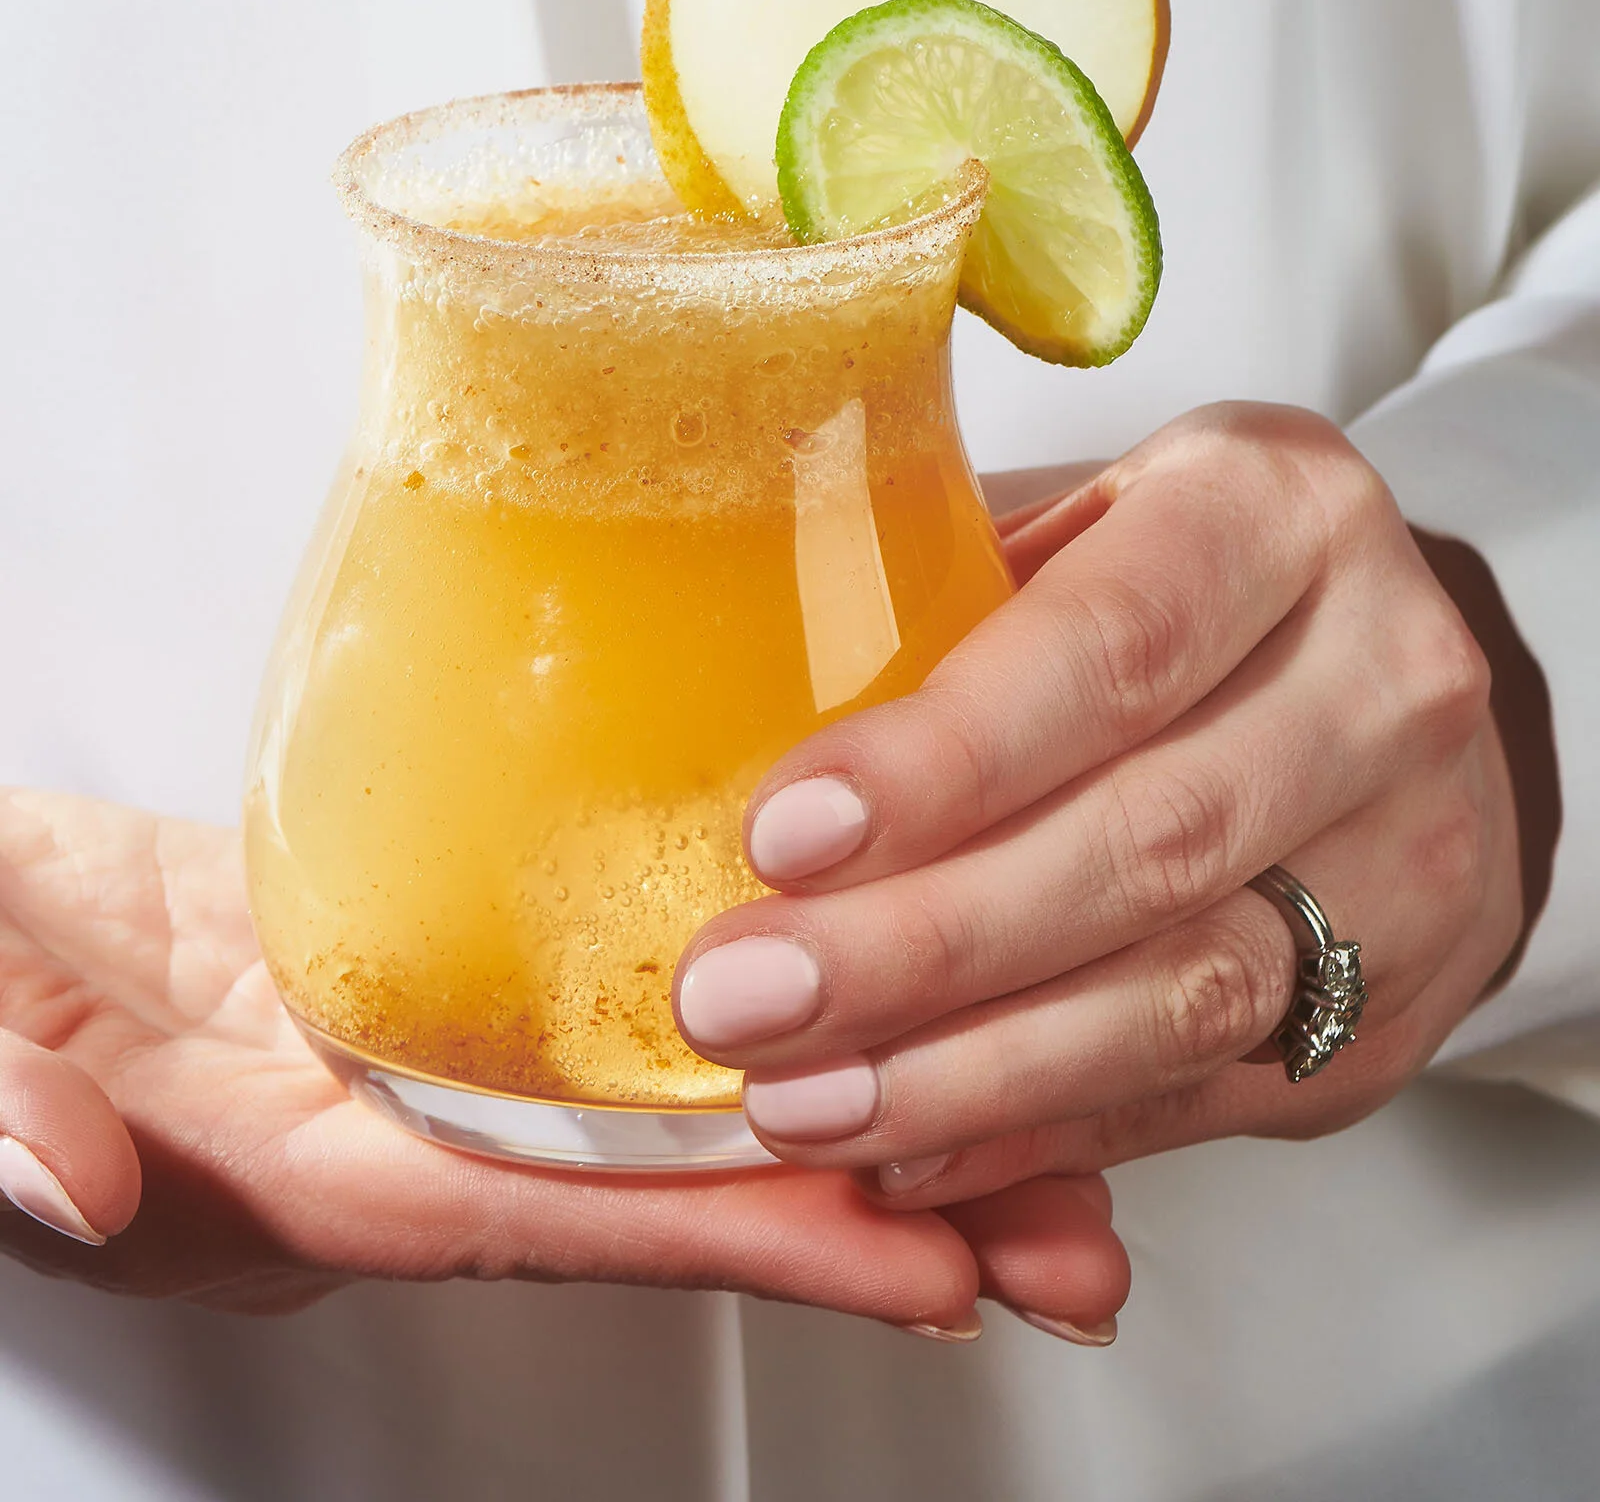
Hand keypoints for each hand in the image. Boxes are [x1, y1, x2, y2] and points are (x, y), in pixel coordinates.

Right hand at [0, 788, 1127, 1339]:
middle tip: (1071, 1224)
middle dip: (873, 1210)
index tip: (921, 1264)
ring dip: (862, 1112)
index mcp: (300, 1165)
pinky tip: (875, 991)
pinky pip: (635, 1027)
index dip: (736, 1246)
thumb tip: (58, 1186)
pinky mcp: (452, 979)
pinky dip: (771, 1022)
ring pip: (679, 1111)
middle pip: (666, 1192)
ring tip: (1044, 1125)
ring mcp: (439, 1066)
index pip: (550, 1217)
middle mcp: (403, 1137)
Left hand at [673, 403, 1527, 1207]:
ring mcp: (1412, 857)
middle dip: (925, 942)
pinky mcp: (1389, 1008)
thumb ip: (950, 591)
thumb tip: (722, 698)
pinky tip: (910, 1147)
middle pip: (1146, 840)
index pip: (1115, 644)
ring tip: (805, 1099)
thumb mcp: (1085, 526)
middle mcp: (1379, 679)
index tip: (786, 837)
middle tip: (748, 996)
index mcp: (1278, 513)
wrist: (1384, 695)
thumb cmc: (1185, 590)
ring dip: (971, 1069)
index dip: (948, 758)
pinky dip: (1038, 1132)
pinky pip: (1198, 1092)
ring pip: (1184, 991)